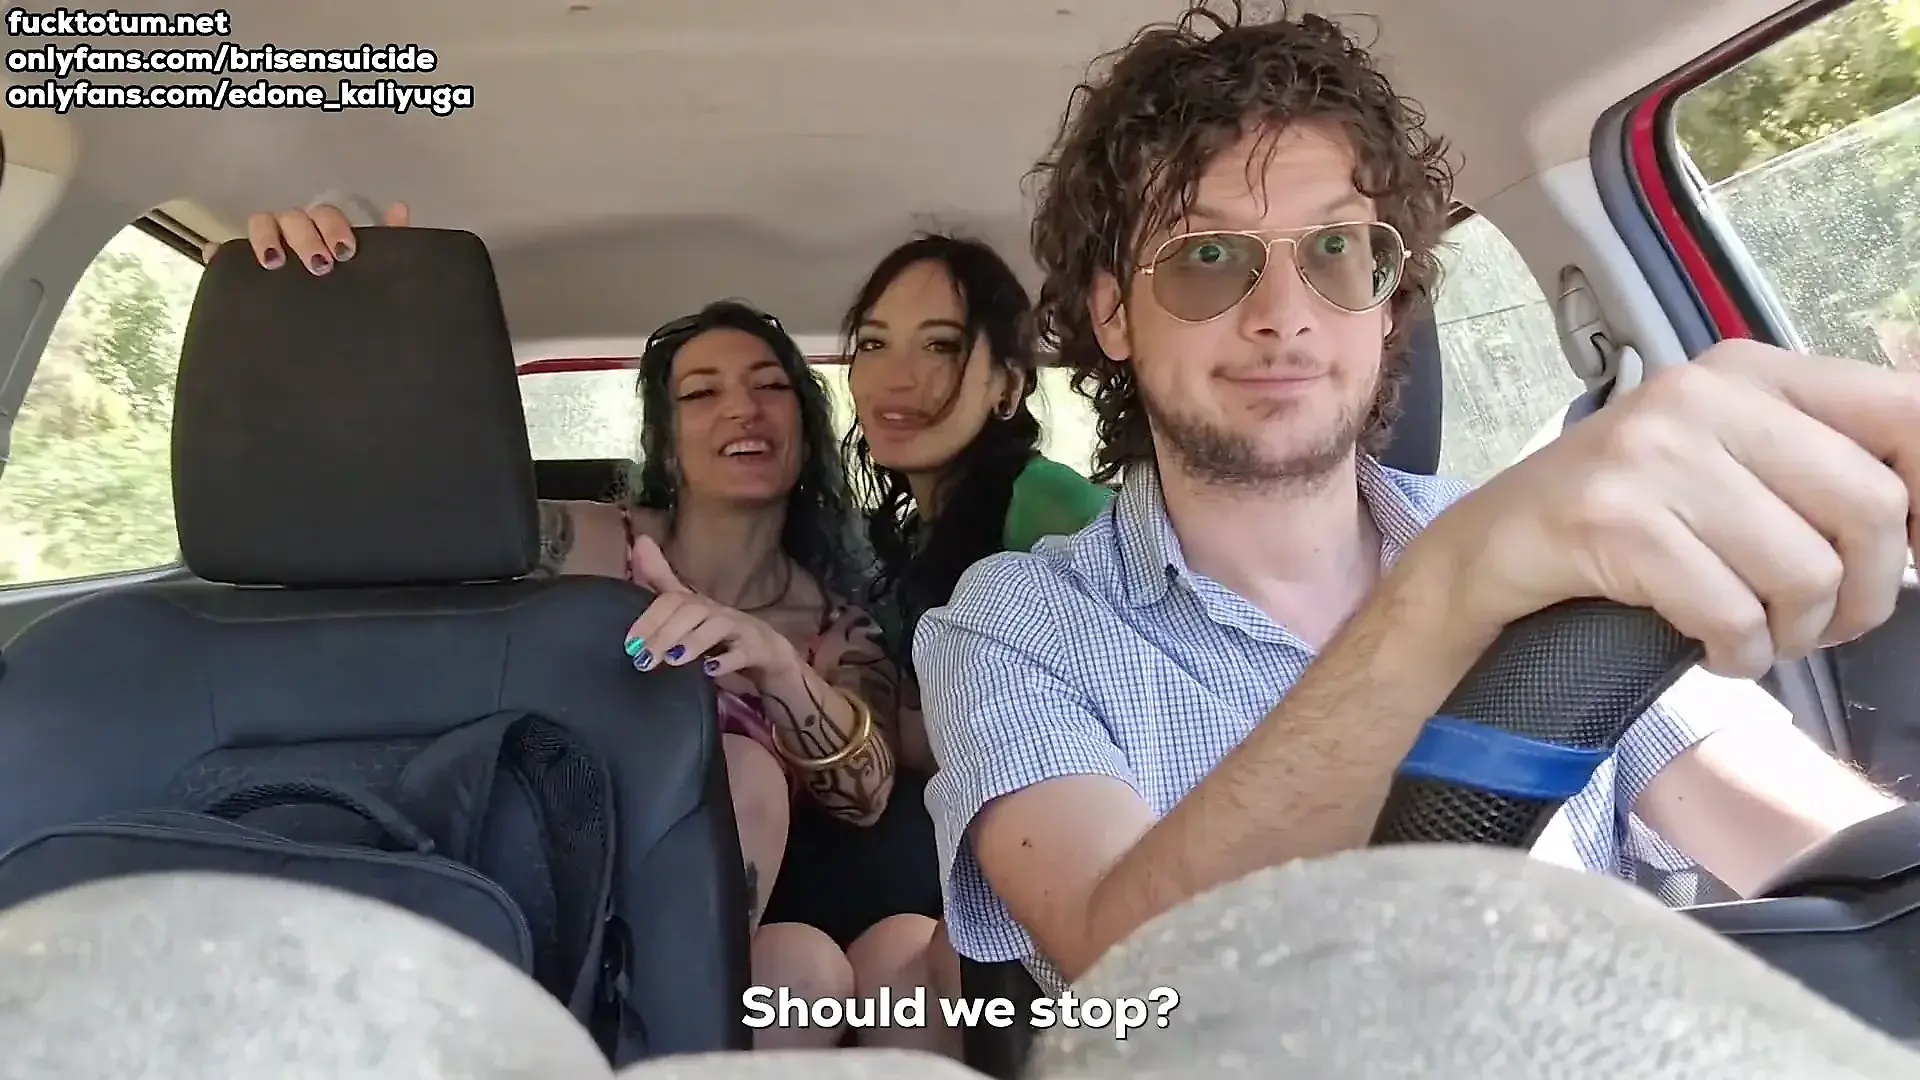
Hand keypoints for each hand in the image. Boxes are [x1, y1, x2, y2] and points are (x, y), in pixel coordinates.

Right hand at [205, 201, 411, 271]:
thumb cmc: (348, 288)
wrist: (329, 337)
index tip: (345, 253)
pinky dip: (219, 254)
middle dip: (306, 237)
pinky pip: (224, 253)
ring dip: (265, 237)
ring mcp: (266, 246)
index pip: (325, 215)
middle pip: (293, 218)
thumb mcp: (370, 268)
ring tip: (274, 263)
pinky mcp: (241, 268)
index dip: (334, 229)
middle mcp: (295, 233)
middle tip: (319, 266)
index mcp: (324, 231)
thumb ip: (388, 240)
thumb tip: (400, 207)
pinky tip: (216, 259)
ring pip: (260, 223)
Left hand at [623, 535, 802, 679]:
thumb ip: (661, 579)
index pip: (671, 600)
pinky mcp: (757, 649)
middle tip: (643, 660)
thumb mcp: (689, 607)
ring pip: (717, 628)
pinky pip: (744, 652)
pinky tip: (711, 670)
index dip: (649, 618)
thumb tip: (638, 540)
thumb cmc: (721, 630)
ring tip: (673, 659)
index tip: (629, 643)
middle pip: (691, 612)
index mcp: (698, 603)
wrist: (768, 651)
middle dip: (664, 634)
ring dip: (694, 642)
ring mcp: (739, 629)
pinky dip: (728, 661)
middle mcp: (717, 611)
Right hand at [1405, 339, 1917, 678]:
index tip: (1916, 556)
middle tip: (1818, 622)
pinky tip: (1711, 650)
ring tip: (1753, 636)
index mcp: (1747, 371)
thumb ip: (1814, 467)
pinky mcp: (1613, 520)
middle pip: (1868, 505)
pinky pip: (1731, 614)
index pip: (1904, 412)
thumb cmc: (1618, 522)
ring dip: (1792, 633)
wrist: (1485, 557)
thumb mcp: (1723, 464)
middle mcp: (1704, 395)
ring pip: (1805, 571)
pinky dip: (1736, 655)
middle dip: (1861, 593)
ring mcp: (1654, 454)